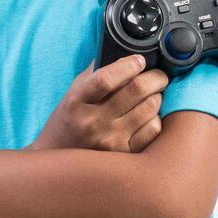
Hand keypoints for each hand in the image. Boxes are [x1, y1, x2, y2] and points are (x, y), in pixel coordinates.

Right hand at [27, 54, 169, 152]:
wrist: (59, 164)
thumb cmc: (68, 122)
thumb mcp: (73, 93)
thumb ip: (95, 73)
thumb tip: (123, 53)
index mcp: (77, 101)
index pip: (107, 78)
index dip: (129, 65)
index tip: (139, 60)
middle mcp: (93, 121)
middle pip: (137, 90)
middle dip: (156, 77)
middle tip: (159, 75)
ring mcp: (110, 140)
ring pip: (150, 107)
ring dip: (158, 95)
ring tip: (154, 93)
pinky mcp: (123, 154)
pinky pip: (153, 129)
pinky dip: (156, 116)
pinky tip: (149, 114)